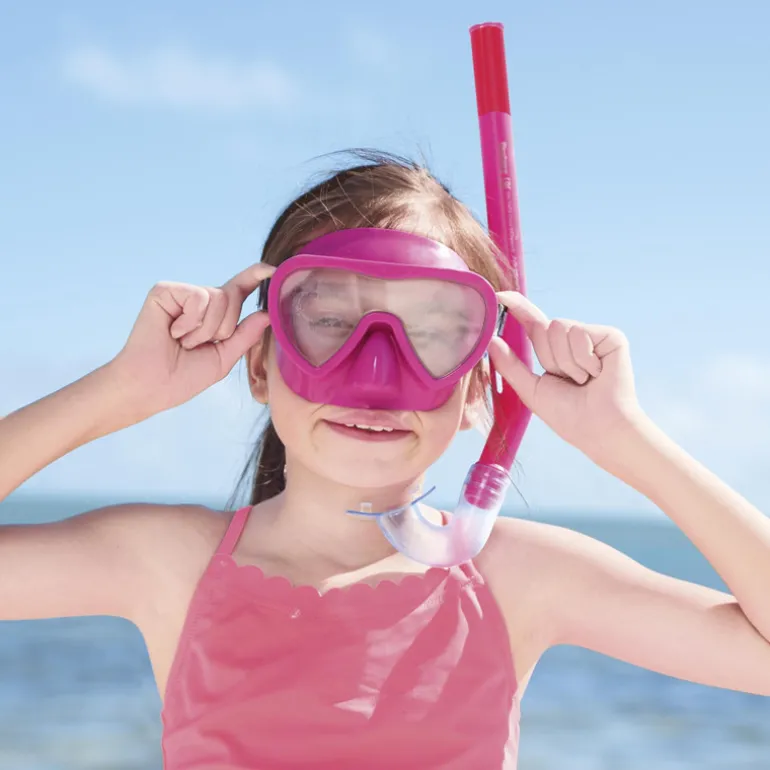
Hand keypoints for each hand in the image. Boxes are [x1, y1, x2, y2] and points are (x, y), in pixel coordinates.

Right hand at [110, 262, 274, 419]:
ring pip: (219, 298)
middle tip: (195, 346)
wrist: (152, 387)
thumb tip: (267, 313)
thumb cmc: (183, 376)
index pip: (240, 289)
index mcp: (215, 314)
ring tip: (183, 341)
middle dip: (222, 329)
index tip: (273, 269)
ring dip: (205, 330)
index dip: (255, 276)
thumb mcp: (224, 358)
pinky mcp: (165, 290)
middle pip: (233, 297)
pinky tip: (172, 332)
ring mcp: (182, 293)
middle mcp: (200, 299)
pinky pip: (199, 299)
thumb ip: (245, 335)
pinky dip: (190, 323)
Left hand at [488, 291, 646, 462]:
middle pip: (544, 328)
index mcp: (553, 351)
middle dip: (550, 358)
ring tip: (584, 379)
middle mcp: (572, 339)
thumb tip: (491, 341)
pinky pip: (580, 333)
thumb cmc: (568, 415)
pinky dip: (584, 359)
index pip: (532, 323)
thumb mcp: (530, 389)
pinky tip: (597, 373)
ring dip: (567, 362)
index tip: (499, 296)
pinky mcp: (610, 336)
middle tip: (569, 381)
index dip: (517, 308)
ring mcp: (592, 336)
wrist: (598, 427)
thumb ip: (510, 365)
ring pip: (560, 328)